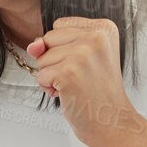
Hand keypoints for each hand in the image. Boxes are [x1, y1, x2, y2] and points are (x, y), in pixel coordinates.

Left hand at [28, 18, 146, 146]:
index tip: (85, 64)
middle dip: (54, 61)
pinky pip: (40, 75)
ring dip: (51, 76)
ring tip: (76, 86)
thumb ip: (53, 44)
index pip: (59, 26)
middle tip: (80, 77)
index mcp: (103, 28)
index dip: (62, 48)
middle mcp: (96, 36)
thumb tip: (33, 45)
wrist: (113, 121)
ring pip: (41, 58)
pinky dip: (49, 88)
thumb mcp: (80, 58)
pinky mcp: (69, 72)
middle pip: (48, 39)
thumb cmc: (97, 92)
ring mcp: (82, 54)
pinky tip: (70, 93)